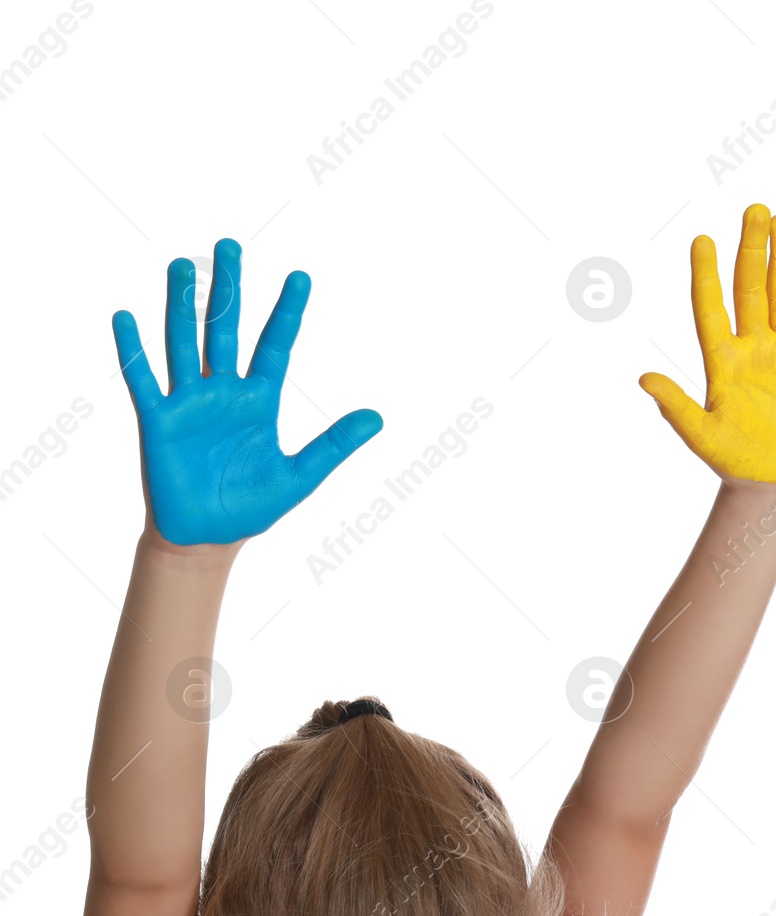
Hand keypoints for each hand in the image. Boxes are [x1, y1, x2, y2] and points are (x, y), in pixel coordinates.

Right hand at [113, 238, 383, 545]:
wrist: (209, 538)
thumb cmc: (253, 506)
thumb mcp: (302, 475)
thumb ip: (335, 444)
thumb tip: (378, 417)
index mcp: (260, 401)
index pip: (276, 346)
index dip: (287, 313)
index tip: (301, 277)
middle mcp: (224, 392)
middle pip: (227, 330)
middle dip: (229, 290)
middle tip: (230, 245)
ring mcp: (189, 403)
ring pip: (184, 343)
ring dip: (183, 306)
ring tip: (183, 266)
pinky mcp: (158, 421)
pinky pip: (143, 380)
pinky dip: (133, 350)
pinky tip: (125, 317)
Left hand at [640, 203, 775, 486]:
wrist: (774, 483)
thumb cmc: (734, 462)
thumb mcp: (700, 435)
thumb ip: (676, 406)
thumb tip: (644, 379)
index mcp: (722, 360)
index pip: (711, 307)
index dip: (705, 274)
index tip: (700, 240)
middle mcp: (753, 348)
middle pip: (750, 288)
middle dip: (752, 249)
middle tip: (754, 210)